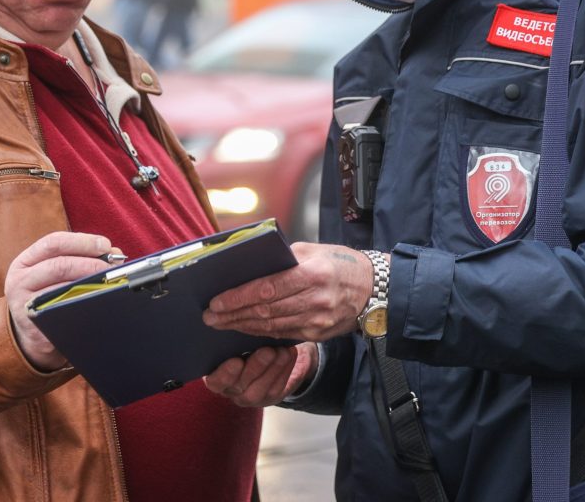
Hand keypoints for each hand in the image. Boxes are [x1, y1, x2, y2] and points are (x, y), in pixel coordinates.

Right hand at [5, 231, 117, 371]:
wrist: (31, 334)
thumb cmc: (48, 295)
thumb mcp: (54, 272)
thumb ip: (79, 257)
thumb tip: (113, 253)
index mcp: (24, 262)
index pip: (53, 243)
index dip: (83, 242)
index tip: (105, 245)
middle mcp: (19, 281)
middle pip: (60, 266)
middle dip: (91, 264)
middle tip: (112, 268)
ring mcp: (23, 306)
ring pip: (63, 290)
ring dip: (91, 285)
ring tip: (110, 283)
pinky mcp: (35, 328)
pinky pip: (64, 314)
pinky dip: (84, 305)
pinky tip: (99, 302)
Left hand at [202, 243, 373, 341]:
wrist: (374, 288)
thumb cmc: (340, 263)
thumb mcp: (312, 250)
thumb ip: (282, 260)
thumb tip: (249, 268)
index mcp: (312, 274)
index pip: (267, 288)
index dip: (239, 297)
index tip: (217, 301)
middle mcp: (316, 300)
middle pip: (266, 311)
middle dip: (234, 315)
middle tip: (211, 316)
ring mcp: (317, 321)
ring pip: (272, 327)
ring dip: (243, 326)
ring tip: (222, 323)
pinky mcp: (318, 334)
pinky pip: (283, 335)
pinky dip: (261, 333)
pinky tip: (245, 328)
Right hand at [204, 342, 318, 406]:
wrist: (271, 350)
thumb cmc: (246, 340)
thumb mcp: (236, 337)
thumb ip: (233, 336)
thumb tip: (233, 319)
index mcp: (216, 375)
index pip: (215, 381)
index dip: (225, 373)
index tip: (237, 361)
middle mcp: (231, 389)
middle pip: (239, 386)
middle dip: (255, 368)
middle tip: (267, 351)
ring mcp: (251, 396)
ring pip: (259, 390)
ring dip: (273, 369)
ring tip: (282, 351)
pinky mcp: (270, 397)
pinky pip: (277, 388)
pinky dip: (284, 370)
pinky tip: (290, 354)